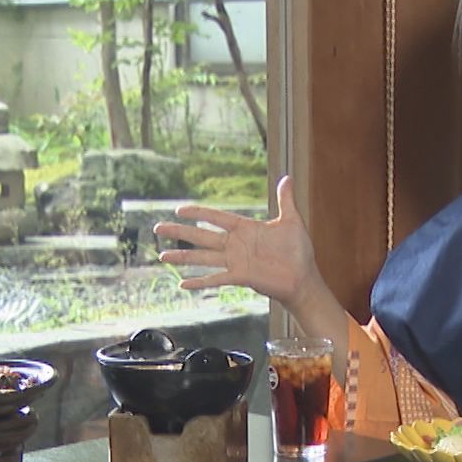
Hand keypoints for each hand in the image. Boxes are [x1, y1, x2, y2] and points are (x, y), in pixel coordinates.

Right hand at [154, 175, 324, 309]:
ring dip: (182, 256)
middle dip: (180, 231)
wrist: (303, 278)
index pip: (216, 217)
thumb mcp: (291, 221)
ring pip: (203, 257)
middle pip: (201, 236)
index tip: (179, 209)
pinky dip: (199, 282)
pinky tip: (182, 284)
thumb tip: (287, 177)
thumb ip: (285, 200)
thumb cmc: (298, 251)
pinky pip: (216, 279)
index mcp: (245, 229)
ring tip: (162, 256)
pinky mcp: (241, 277)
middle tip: (158, 227)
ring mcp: (236, 262)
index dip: (198, 213)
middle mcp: (236, 245)